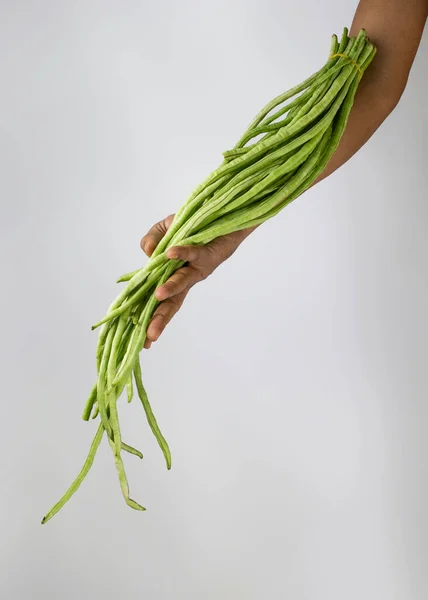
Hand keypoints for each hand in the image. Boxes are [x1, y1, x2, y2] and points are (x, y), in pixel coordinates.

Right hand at [141, 214, 253, 347]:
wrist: (224, 218)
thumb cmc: (193, 227)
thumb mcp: (164, 230)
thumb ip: (150, 240)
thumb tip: (148, 254)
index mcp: (174, 276)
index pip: (159, 302)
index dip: (150, 319)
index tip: (143, 342)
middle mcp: (187, 277)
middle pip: (172, 303)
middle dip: (160, 319)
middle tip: (149, 335)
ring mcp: (198, 268)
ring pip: (183, 281)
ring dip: (170, 288)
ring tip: (158, 295)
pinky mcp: (207, 254)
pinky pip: (193, 252)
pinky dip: (181, 252)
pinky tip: (170, 254)